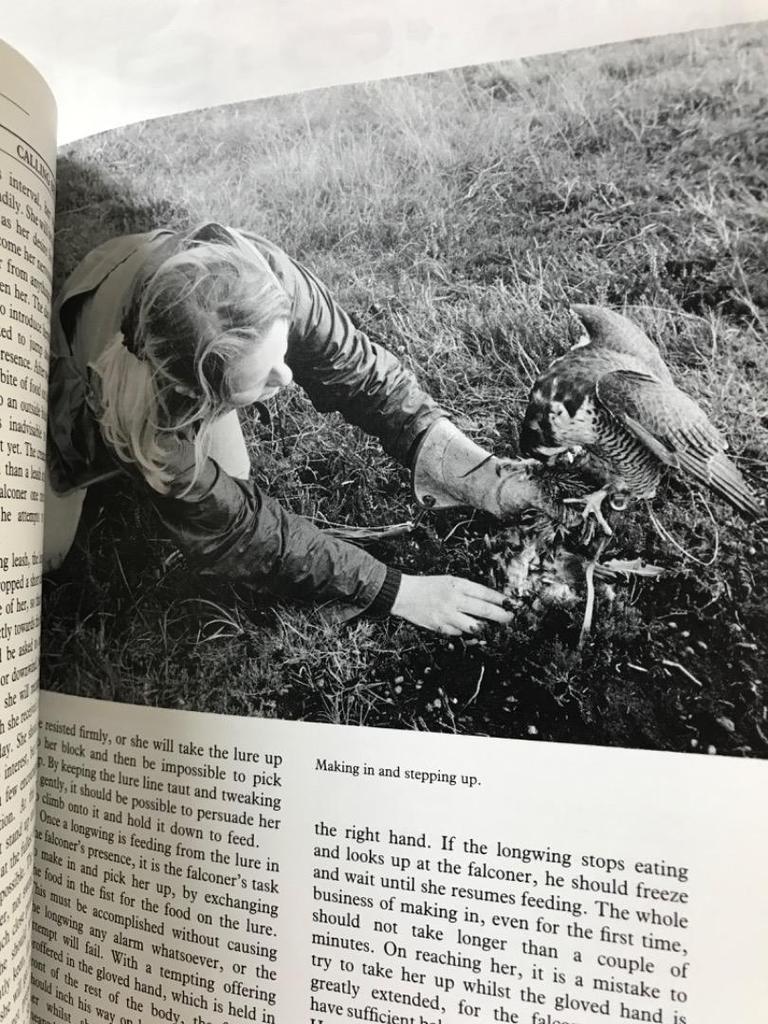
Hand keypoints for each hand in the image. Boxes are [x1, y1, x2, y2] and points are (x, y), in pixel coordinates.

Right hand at [390, 574, 512, 635]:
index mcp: (457, 584)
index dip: (500, 600)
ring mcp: (447, 614)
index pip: (485, 593)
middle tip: (510, 618)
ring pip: (473, 626)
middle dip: (501, 616)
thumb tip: (488, 601)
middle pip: (484, 610)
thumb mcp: (449, 581)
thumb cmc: (428, 586)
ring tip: (490, 628)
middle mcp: (454, 599)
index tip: (511, 604)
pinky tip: (466, 629)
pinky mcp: (440, 626)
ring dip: (485, 628)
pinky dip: (464, 632)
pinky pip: (458, 633)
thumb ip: (467, 590)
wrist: (404, 594)